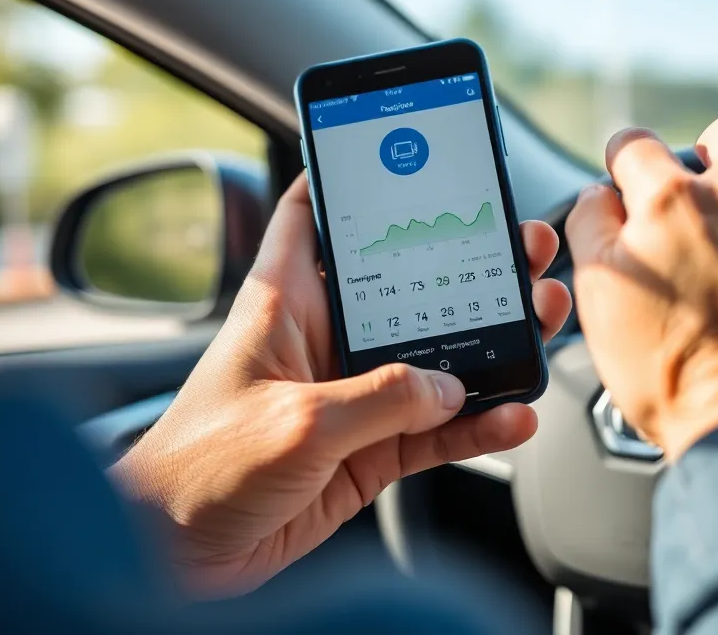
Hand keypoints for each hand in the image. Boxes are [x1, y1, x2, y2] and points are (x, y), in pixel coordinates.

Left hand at [113, 175, 571, 597]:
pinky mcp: (370, 450)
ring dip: (490, 343)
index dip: (349, 178)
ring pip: (436, 358)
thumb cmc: (197, 474)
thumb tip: (446, 388)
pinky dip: (478, 423)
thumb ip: (380, 400)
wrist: (178, 563)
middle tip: (520, 245)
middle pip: (407, 287)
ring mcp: (352, 397)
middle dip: (467, 264)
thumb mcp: (295, 421)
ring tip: (539, 318)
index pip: (312, 217)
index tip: (401, 154)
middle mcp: (323, 341)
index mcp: (285, 305)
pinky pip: (437, 429)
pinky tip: (514, 413)